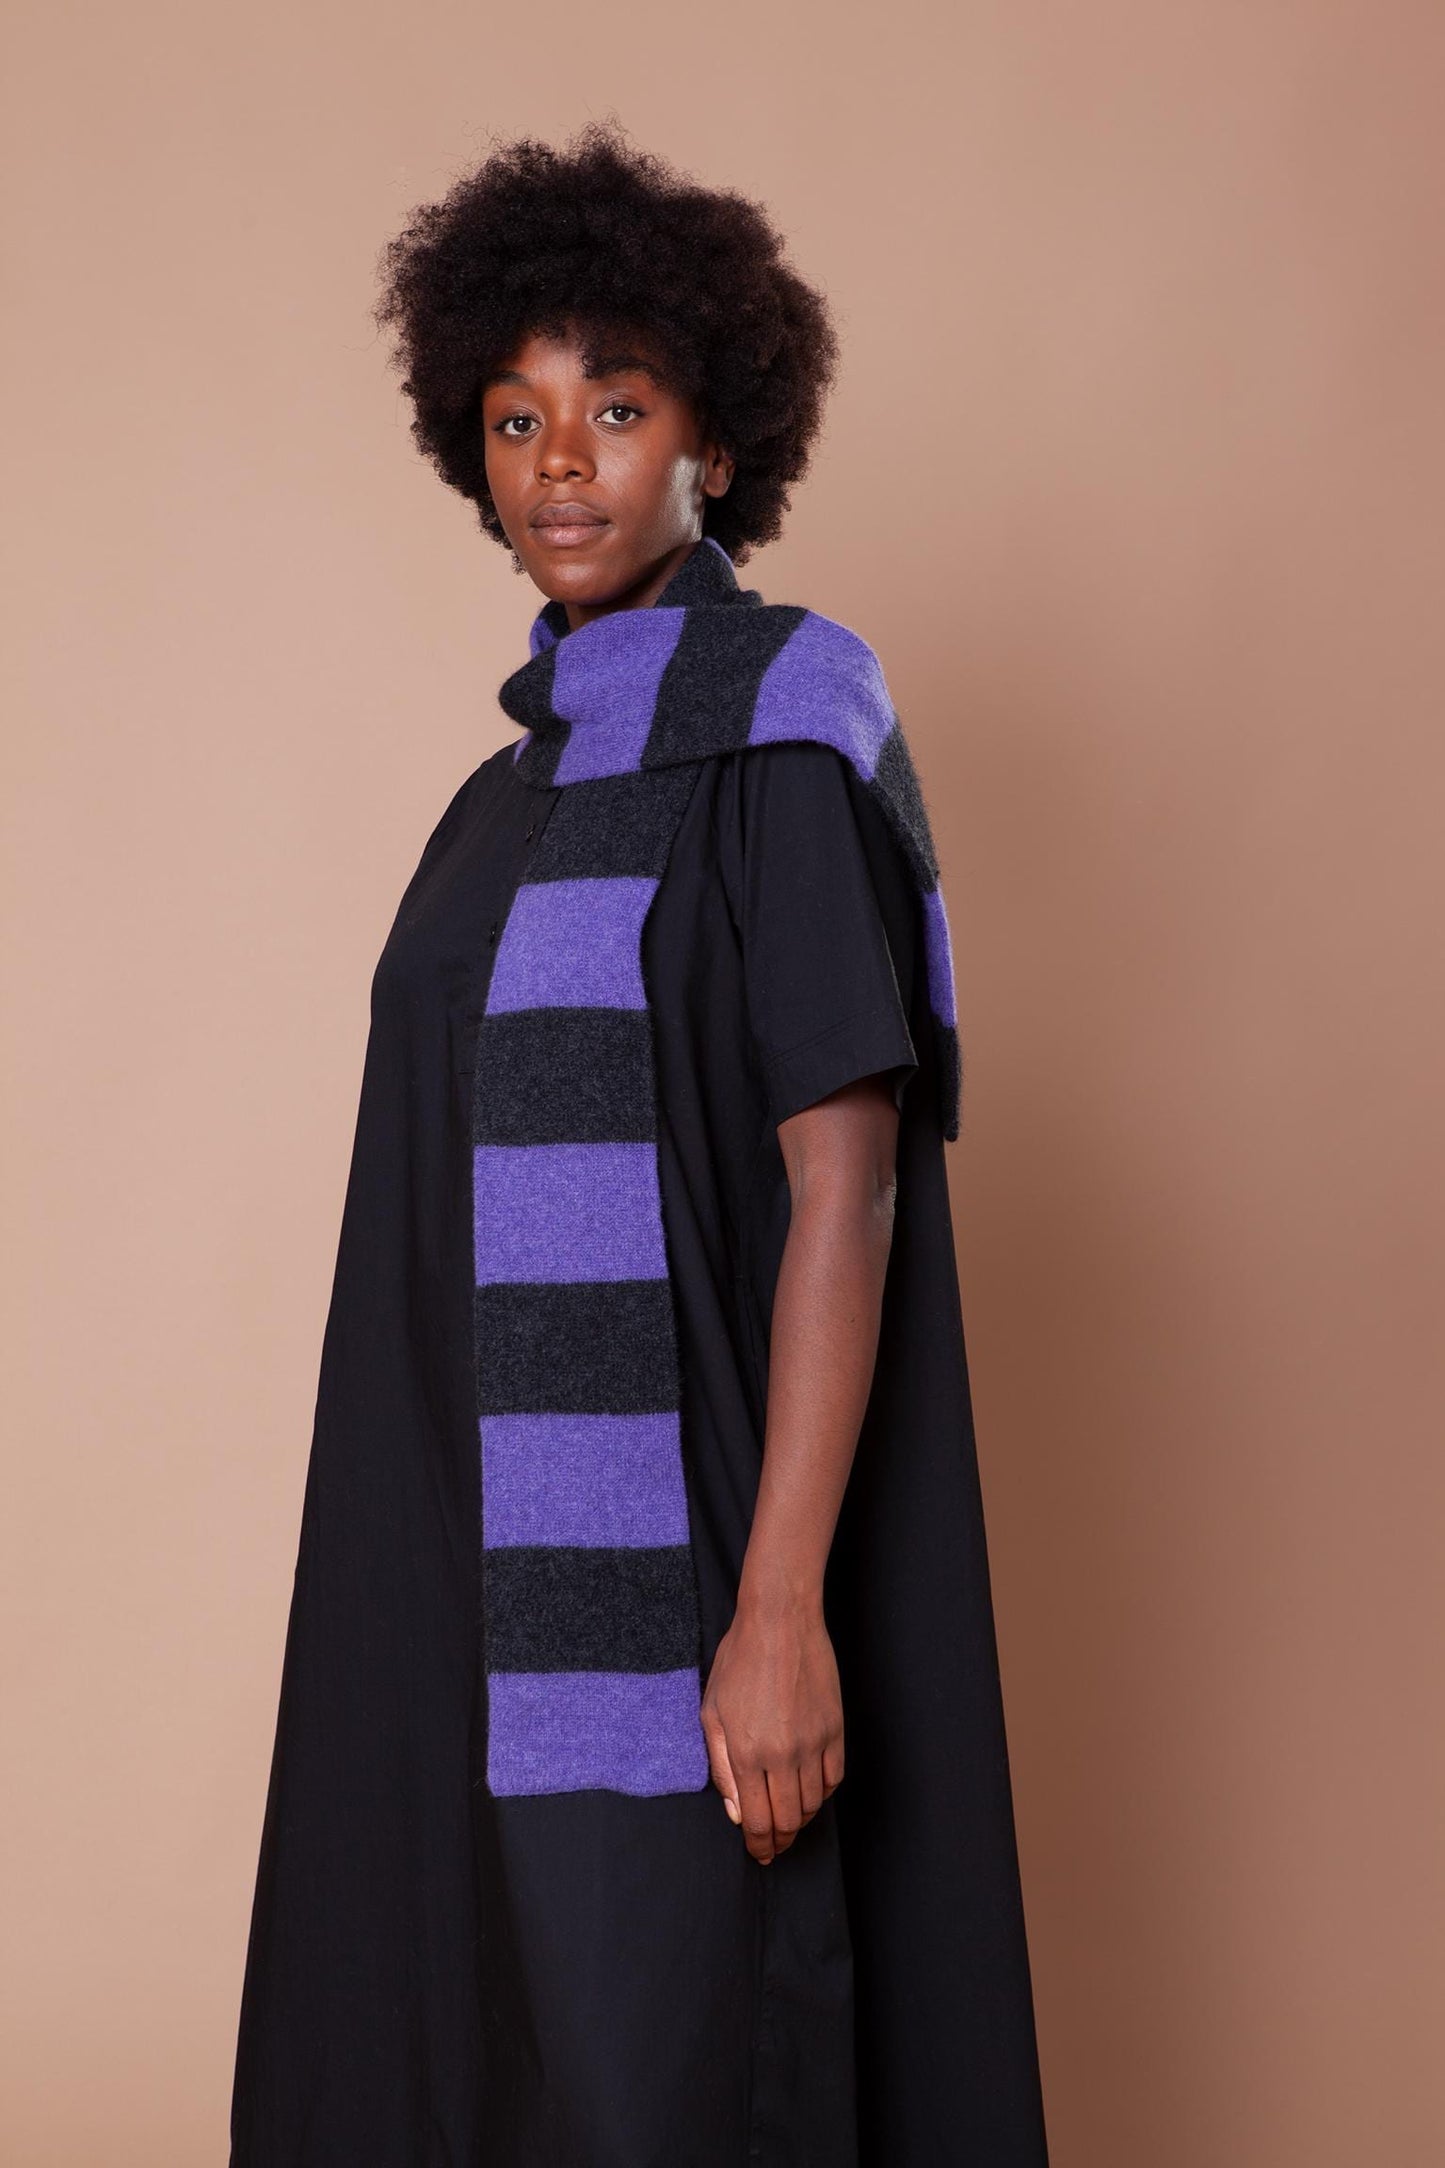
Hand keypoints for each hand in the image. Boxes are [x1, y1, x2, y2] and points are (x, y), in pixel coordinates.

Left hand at [699, 1598, 844, 1863]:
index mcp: (747, 1753)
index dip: (759, 1845)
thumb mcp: (712, 1712)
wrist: (780, 1622)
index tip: (759, 1854)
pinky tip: (810, 1790)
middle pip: (789, 1820)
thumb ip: (721, 1767)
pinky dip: (822, 1792)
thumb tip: (737, 1812)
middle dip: (780, 1840)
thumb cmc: (739, 1661)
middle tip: (773, 1845)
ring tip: (789, 1817)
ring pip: (814, 1803)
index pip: (758, 1820)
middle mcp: (783, 1754)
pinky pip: (834, 1777)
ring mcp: (814, 1742)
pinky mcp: (836, 1729)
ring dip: (801, 1818)